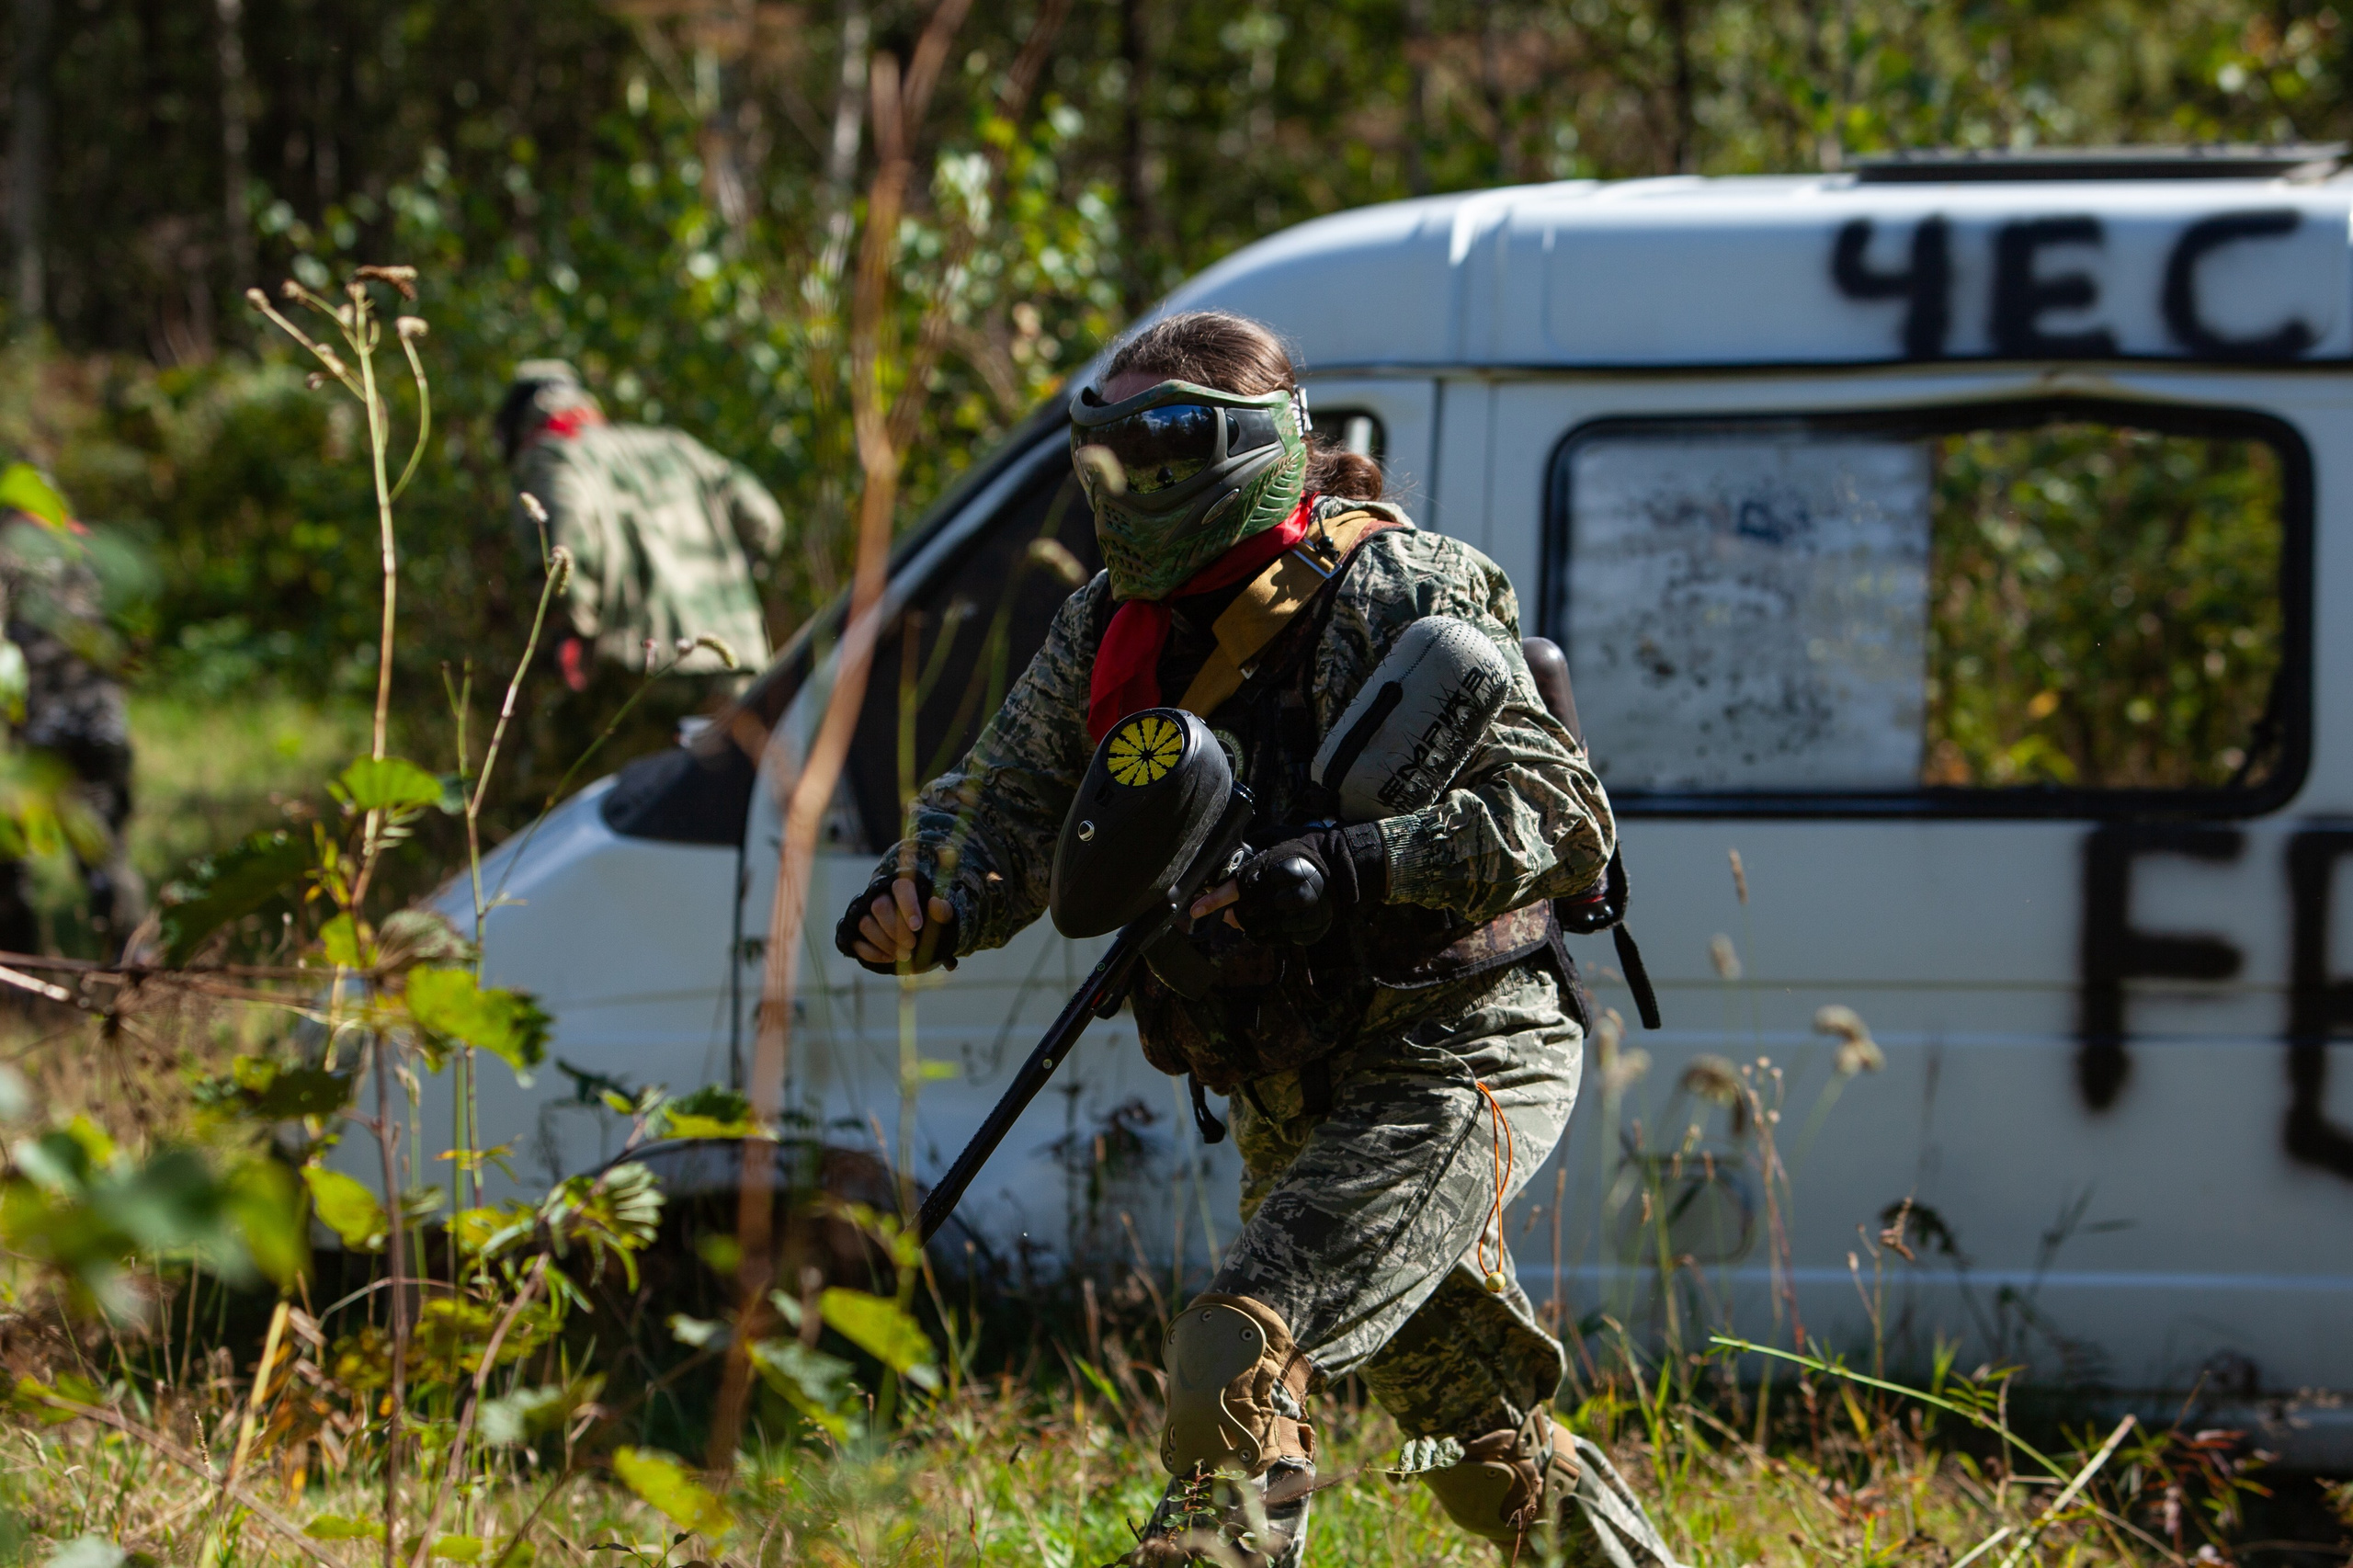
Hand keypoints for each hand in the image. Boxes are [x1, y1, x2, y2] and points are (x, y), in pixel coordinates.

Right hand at [836, 874, 956, 973]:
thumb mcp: (943, 917)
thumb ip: (943, 911)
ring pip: (865, 924)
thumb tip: (934, 902)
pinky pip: (857, 942)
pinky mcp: (856, 933)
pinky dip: (873, 953)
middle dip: (895, 929)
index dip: (908, 906)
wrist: (920, 936)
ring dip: (885, 942)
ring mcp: (865, 914)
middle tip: (912, 945)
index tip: (917, 926)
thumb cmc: (931, 921)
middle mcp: (880, 895)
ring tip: (904, 955)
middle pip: (879, 906)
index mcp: (903, 886)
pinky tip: (889, 958)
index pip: (901, 888)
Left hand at [1198, 824, 1387, 944]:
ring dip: (1246, 924)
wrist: (1338, 868)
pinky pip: (1272, 939)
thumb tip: (1220, 882)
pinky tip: (1266, 922)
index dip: (1214, 900)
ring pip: (1255, 929)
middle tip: (1228, 912)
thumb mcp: (1274, 848)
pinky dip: (1262, 933)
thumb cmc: (1300, 855)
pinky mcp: (1304, 930)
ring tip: (1251, 914)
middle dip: (1231, 913)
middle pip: (1243, 913)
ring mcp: (1296, 915)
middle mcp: (1285, 894)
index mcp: (1274, 870)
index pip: (1237, 888)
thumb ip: (1249, 864)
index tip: (1195, 909)